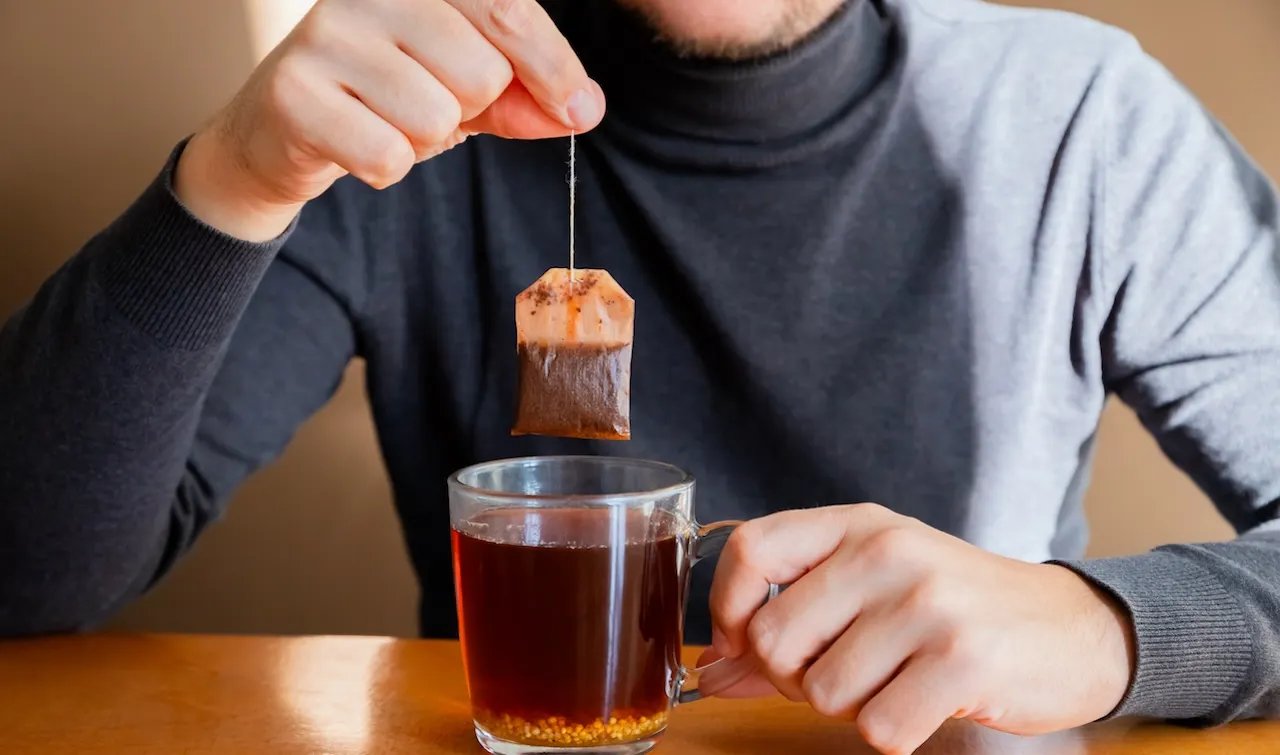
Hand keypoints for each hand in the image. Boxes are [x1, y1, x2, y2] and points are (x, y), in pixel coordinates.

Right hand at [174, 0, 604, 240]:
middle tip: (429, 103)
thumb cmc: (385, 95)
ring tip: (388, 121)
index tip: (581, 109)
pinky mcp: (295, 92)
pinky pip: (388, 156)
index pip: (507, 10)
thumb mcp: (464, 87)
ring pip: (436, 117)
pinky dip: (386, 167)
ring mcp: (325, 35)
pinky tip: (358, 143)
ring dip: (424, 141)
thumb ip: (524, 95)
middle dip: (471, 108)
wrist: (281, 127)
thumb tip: (583, 110)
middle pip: (481, 72)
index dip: (553, 66)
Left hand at [707, 504, 1135, 754]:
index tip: (745, 643)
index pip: (750, 549)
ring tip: (896, 683)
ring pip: (824, 692)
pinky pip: (879, 728)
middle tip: (843, 675)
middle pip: (775, 639)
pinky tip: (926, 704)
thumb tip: (711, 672)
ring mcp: (926, 604)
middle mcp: (886, 552)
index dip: (729, 609)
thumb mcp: (871, 591)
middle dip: (793, 680)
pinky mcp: (962, 660)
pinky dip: (894, 734)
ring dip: (851, 709)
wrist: (1072, 628)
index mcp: (856, 526)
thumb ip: (789, 624)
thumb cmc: (956, 608)